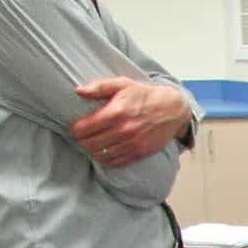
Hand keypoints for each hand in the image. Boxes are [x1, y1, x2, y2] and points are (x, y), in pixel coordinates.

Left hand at [70, 77, 192, 168]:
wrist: (172, 109)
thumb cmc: (145, 95)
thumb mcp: (122, 84)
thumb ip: (99, 87)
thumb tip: (78, 90)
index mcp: (116, 112)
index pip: (84, 129)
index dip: (75, 130)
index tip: (76, 128)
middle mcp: (123, 130)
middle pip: (90, 144)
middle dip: (82, 141)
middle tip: (82, 137)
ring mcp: (131, 143)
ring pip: (100, 155)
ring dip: (93, 151)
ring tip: (93, 144)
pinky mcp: (139, 153)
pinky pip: (115, 163)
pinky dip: (106, 159)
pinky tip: (105, 151)